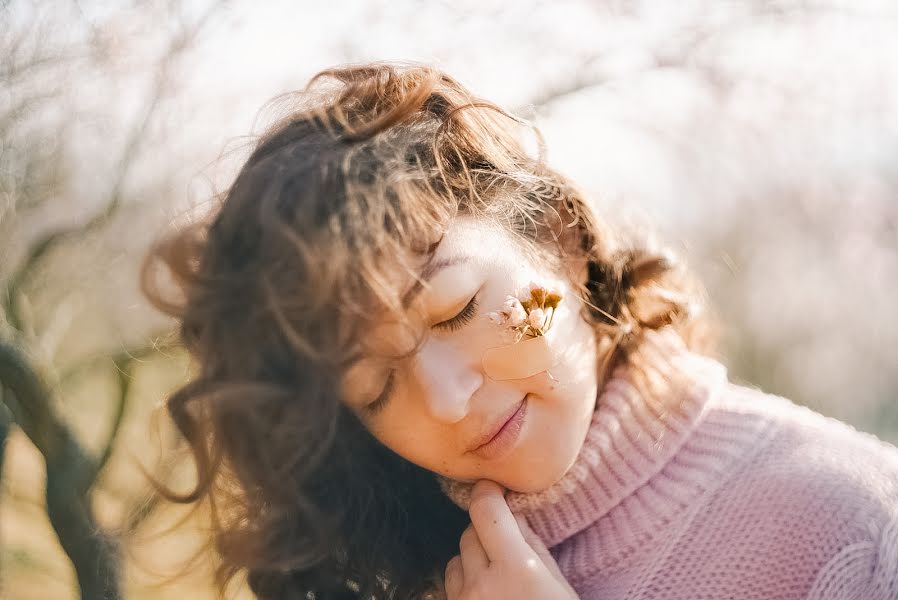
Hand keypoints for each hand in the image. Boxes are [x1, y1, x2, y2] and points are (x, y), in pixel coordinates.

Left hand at [444, 480, 578, 598]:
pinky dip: (465, 584)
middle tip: (506, 547)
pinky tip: (487, 594)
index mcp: (518, 568)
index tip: (491, 487)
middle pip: (470, 534)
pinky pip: (451, 586)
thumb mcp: (557, 584)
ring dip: (472, 561)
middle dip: (486, 533)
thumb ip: (533, 545)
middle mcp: (484, 584)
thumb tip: (512, 514)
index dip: (487, 493)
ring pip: (455, 561)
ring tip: (497, 579)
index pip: (486, 510)